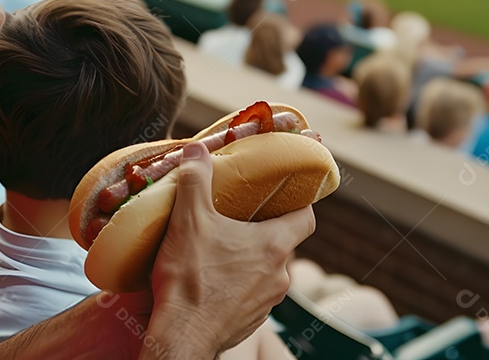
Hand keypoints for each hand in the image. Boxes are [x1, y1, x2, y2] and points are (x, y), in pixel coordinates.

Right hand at [143, 141, 316, 358]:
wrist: (182, 337)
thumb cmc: (191, 279)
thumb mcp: (189, 220)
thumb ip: (195, 180)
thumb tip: (197, 150)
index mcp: (274, 246)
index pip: (307, 218)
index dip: (300, 203)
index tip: (286, 194)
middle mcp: (279, 276)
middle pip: (283, 244)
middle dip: (264, 230)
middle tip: (239, 218)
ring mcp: (267, 302)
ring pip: (267, 272)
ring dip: (250, 260)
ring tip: (221, 250)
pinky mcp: (251, 322)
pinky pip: (252, 296)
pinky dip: (238, 285)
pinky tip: (213, 281)